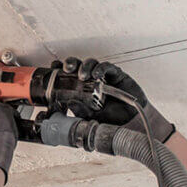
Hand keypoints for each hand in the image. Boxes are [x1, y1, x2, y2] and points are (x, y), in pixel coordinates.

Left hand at [53, 57, 175, 142]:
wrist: (132, 122)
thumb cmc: (112, 120)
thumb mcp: (90, 118)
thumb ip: (80, 111)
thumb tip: (69, 103)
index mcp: (81, 89)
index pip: (68, 75)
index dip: (60, 69)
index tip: (54, 67)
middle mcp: (91, 81)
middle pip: (78, 65)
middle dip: (71, 63)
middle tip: (66, 69)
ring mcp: (104, 77)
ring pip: (91, 63)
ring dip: (85, 66)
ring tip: (82, 76)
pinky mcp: (116, 75)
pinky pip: (107, 67)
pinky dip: (100, 68)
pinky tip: (97, 75)